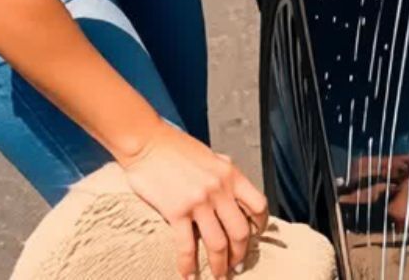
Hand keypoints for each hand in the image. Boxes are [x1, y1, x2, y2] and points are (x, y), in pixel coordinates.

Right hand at [119, 121, 267, 278]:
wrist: (147, 142)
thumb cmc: (177, 148)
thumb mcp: (210, 157)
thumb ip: (223, 176)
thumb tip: (232, 194)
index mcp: (230, 173)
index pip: (258, 204)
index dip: (260, 225)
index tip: (255, 237)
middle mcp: (219, 188)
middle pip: (241, 231)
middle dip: (240, 254)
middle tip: (236, 266)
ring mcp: (199, 201)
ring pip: (218, 244)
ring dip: (220, 266)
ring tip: (219, 277)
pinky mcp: (177, 211)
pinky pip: (187, 247)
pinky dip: (188, 266)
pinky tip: (188, 275)